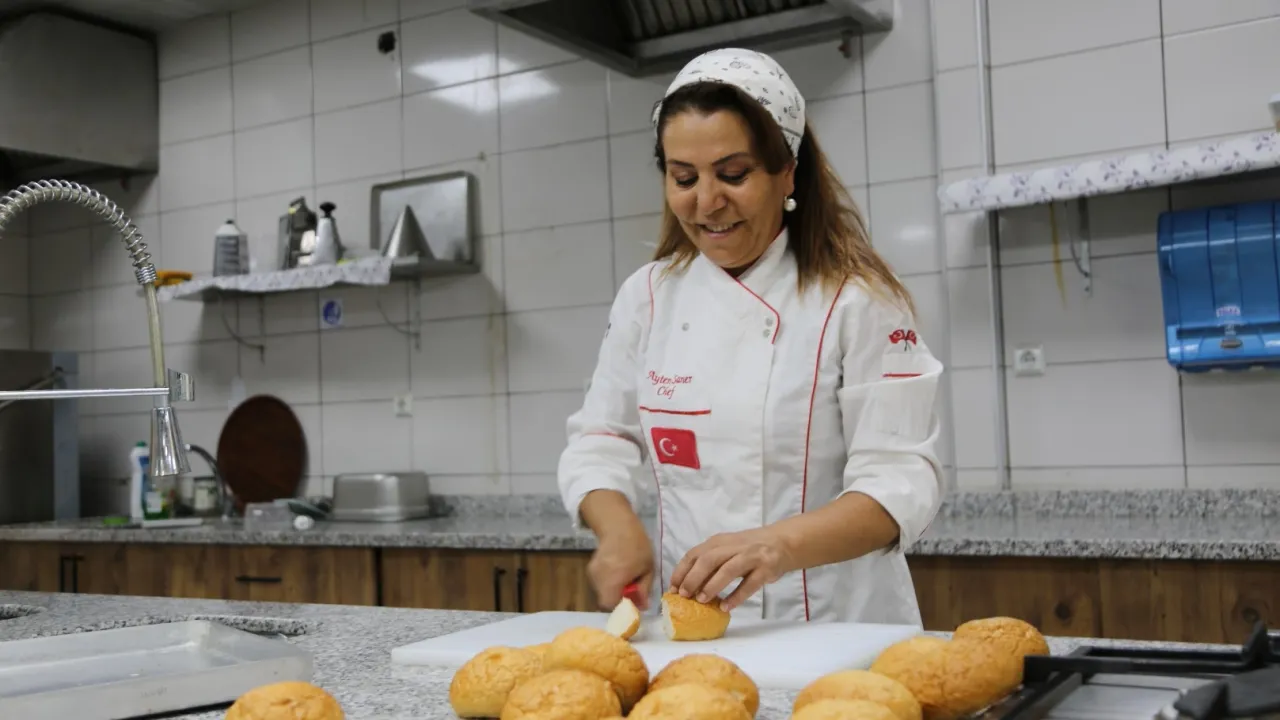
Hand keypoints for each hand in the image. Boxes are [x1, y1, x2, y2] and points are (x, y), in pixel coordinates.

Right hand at [587, 523, 654, 610]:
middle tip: (630, 589)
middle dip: (618, 599)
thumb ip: (644, 589)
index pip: (609, 605)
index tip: (631, 601)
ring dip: (613, 590)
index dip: (620, 607)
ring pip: (601, 592)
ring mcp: (592, 574)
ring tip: (624, 577)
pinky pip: (599, 583)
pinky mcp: (590, 569)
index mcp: (613, 580)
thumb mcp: (647, 568)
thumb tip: (643, 606)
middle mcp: (599, 579)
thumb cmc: (637, 546)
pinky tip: (616, 570)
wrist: (618, 526)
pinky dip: (608, 582)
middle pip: (604, 600)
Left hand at [669, 527, 794, 611]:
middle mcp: (734, 546)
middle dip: (693, 578)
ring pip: (728, 570)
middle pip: (708, 560)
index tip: (672, 588)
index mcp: (719, 542)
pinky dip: (736, 597)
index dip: (681, 571)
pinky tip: (726, 607)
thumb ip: (710, 562)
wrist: (783, 542)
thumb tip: (686, 586)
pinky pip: (749, 584)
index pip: (695, 554)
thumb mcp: (727, 549)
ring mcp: (751, 557)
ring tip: (702, 601)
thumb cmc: (749, 549)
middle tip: (684, 596)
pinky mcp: (766, 569)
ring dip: (712, 586)